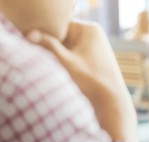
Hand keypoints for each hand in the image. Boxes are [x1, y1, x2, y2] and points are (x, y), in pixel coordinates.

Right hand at [26, 22, 138, 141]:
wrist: (112, 101)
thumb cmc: (91, 81)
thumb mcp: (66, 63)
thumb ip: (48, 46)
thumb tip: (29, 34)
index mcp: (89, 29)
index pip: (57, 27)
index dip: (47, 41)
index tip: (47, 56)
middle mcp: (94, 34)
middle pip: (63, 38)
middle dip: (56, 51)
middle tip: (56, 67)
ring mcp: (96, 46)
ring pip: (68, 50)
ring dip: (62, 60)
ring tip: (67, 73)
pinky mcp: (96, 58)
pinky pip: (76, 58)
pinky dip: (70, 66)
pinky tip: (74, 78)